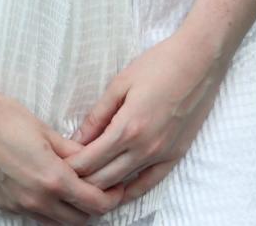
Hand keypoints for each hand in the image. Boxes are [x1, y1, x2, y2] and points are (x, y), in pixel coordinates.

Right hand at [0, 87, 125, 224]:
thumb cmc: (5, 116)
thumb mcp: (45, 130)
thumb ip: (70, 151)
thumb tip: (89, 159)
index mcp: (52, 179)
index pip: (94, 203)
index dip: (111, 198)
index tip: (116, 188)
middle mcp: (36, 200)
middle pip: (78, 219)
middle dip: (92, 207)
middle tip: (97, 188)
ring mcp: (17, 206)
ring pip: (55, 222)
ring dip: (68, 210)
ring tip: (72, 188)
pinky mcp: (1, 205)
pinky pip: (32, 216)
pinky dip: (45, 208)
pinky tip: (43, 186)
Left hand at [68, 29, 227, 201]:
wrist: (199, 62)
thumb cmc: (158, 64)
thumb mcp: (120, 83)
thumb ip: (98, 115)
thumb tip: (78, 138)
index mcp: (127, 128)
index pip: (90, 160)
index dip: (70, 166)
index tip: (56, 164)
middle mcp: (144, 148)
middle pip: (103, 179)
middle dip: (81, 180)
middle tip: (65, 175)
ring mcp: (161, 155)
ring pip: (123, 185)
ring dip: (102, 188)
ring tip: (84, 184)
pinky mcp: (175, 156)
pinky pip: (149, 184)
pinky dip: (130, 191)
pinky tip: (117, 192)